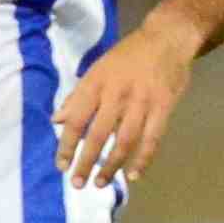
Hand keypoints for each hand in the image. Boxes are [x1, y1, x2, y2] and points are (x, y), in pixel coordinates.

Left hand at [51, 17, 199, 188]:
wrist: (167, 39)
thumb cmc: (127, 56)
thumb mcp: (97, 69)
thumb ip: (77, 96)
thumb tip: (57, 120)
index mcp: (97, 84)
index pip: (77, 120)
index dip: (67, 145)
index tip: (61, 166)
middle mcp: (117, 94)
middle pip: (98, 135)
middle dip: (86, 162)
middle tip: (78, 183)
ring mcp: (142, 102)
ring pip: (124, 141)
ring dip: (111, 165)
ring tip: (100, 183)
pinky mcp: (163, 107)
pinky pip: (152, 138)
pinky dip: (142, 159)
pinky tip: (133, 175)